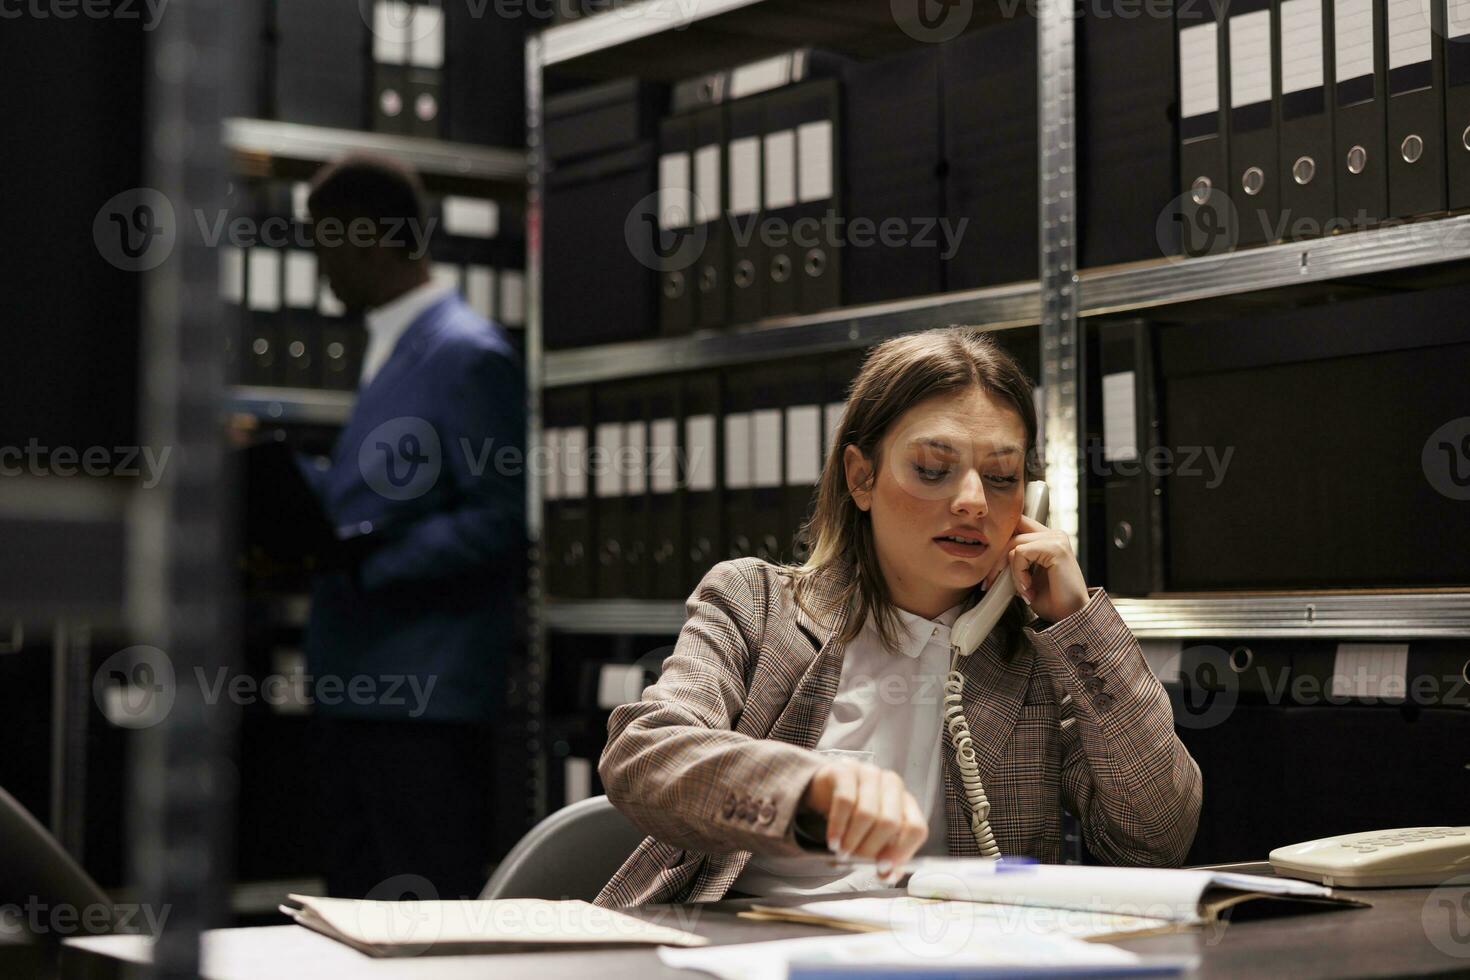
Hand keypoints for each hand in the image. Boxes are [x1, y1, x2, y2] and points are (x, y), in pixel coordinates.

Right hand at [800, 760, 927, 882]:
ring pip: (867, 813)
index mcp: (907, 803)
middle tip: (855, 862)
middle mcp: (892, 785)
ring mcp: (869, 773)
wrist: (827, 789)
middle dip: (869, 849)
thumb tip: (888, 876)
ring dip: (852, 840)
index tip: (883, 869)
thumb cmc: (855, 816)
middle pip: (890, 823)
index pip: (917, 828)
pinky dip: (837, 827)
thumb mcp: (873, 837)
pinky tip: (833, 841)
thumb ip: (885, 856)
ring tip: (842, 853)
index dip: (901, 852)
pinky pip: (844, 800)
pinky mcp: (845, 770)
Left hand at [982, 514, 1089, 622]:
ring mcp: (1056, 539)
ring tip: (1022, 590)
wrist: (1070, 619)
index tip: (989, 573)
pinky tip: (1028, 588)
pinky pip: (1021, 553)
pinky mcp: (1056, 548)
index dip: (999, 544)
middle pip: (1011, 533)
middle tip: (990, 583)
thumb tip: (989, 558)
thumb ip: (1012, 563)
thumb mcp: (1025, 578)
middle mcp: (1053, 535)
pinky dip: (1018, 573)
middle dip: (996, 560)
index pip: (1016, 525)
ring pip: (1014, 544)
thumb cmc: (1051, 602)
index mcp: (1047, 539)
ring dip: (1010, 572)